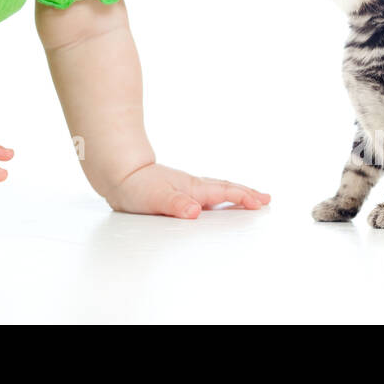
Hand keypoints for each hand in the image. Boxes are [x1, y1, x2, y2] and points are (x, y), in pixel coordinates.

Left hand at [103, 163, 270, 217]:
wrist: (118, 172)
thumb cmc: (135, 186)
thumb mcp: (155, 198)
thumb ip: (175, 204)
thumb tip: (194, 211)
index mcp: (192, 188)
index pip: (224, 192)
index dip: (244, 197)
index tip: (261, 202)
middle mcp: (192, 186)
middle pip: (226, 187)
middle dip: (247, 193)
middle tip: (266, 199)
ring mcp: (186, 187)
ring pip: (218, 189)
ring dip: (236, 193)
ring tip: (250, 198)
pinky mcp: (178, 192)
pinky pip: (207, 193)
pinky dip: (220, 195)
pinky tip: (217, 203)